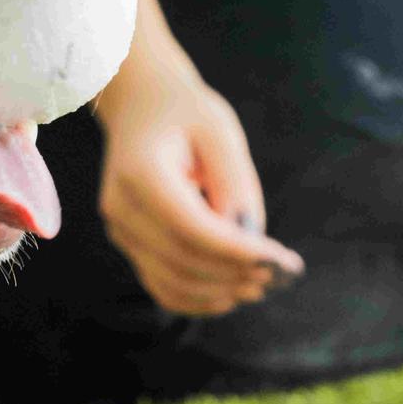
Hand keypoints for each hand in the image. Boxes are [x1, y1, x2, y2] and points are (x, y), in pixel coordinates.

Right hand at [96, 71, 304, 317]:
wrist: (141, 104)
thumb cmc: (186, 113)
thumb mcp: (219, 131)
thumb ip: (233, 183)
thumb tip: (247, 239)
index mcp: (141, 173)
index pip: (191, 227)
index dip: (236, 250)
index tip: (281, 258)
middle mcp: (123, 206)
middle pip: (182, 260)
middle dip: (235, 273)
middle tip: (281, 274)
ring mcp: (121, 229)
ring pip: (172, 281)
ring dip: (220, 291)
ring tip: (262, 285)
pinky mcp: (129, 242)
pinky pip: (161, 285)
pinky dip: (197, 299)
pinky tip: (231, 294)